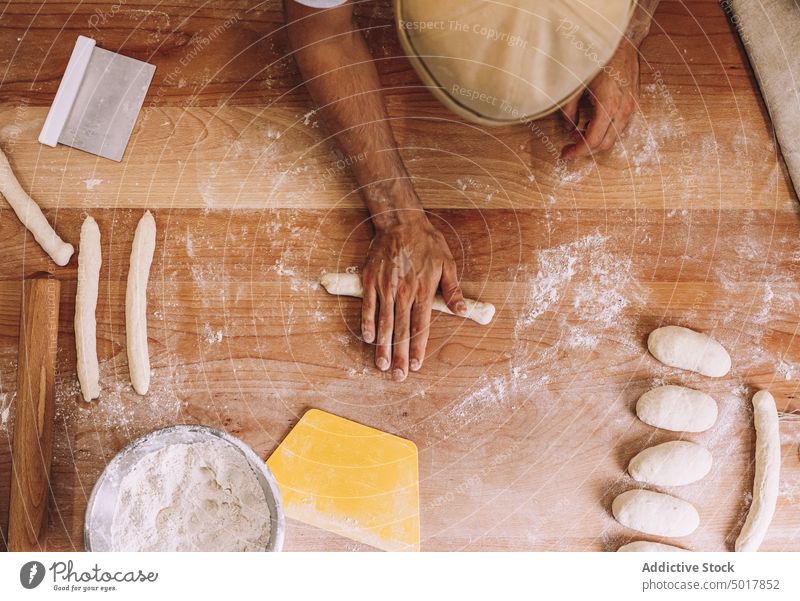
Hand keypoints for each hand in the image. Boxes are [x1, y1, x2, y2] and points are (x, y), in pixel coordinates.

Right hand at [361, 213, 465, 381]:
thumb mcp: (447, 264)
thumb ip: (453, 291)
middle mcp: (403, 292)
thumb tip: (462, 311)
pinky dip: (367, 324)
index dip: (419, 348)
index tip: (417, 366)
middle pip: (402, 331)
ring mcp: (385, 287)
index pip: (421, 326)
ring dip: (383, 346)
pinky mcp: (371, 281)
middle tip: (398, 376)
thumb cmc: (426, 243)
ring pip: (383, 323)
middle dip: (400, 356)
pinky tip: (368, 339)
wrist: (400, 222)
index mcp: (423, 291)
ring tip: (382, 365)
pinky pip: (367, 306)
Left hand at [560, 43, 639, 158]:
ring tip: (578, 133)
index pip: (593, 141)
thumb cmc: (597, 59)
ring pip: (614, 137)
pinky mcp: (633, 103)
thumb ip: (569, 110)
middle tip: (569, 146)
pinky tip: (592, 123)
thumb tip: (569, 127)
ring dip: (596, 140)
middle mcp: (623, 110)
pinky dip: (606, 131)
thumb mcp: (575, 85)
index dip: (578, 151)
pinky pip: (620, 126)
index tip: (565, 154)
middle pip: (605, 144)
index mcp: (608, 106)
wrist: (620, 40)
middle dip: (586, 149)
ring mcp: (631, 107)